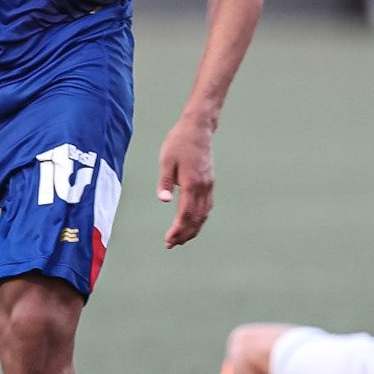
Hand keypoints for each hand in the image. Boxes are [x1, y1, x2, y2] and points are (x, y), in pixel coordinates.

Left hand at [155, 115, 214, 247]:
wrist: (198, 129)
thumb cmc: (179, 142)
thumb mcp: (166, 160)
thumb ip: (165, 182)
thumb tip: (164, 200)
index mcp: (191, 183)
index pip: (186, 214)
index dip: (178, 230)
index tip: (169, 240)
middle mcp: (203, 187)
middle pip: (196, 218)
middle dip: (185, 234)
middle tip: (172, 244)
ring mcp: (208, 185)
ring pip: (204, 214)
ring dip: (193, 229)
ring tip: (182, 238)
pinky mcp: (209, 182)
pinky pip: (207, 206)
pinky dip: (200, 218)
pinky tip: (193, 222)